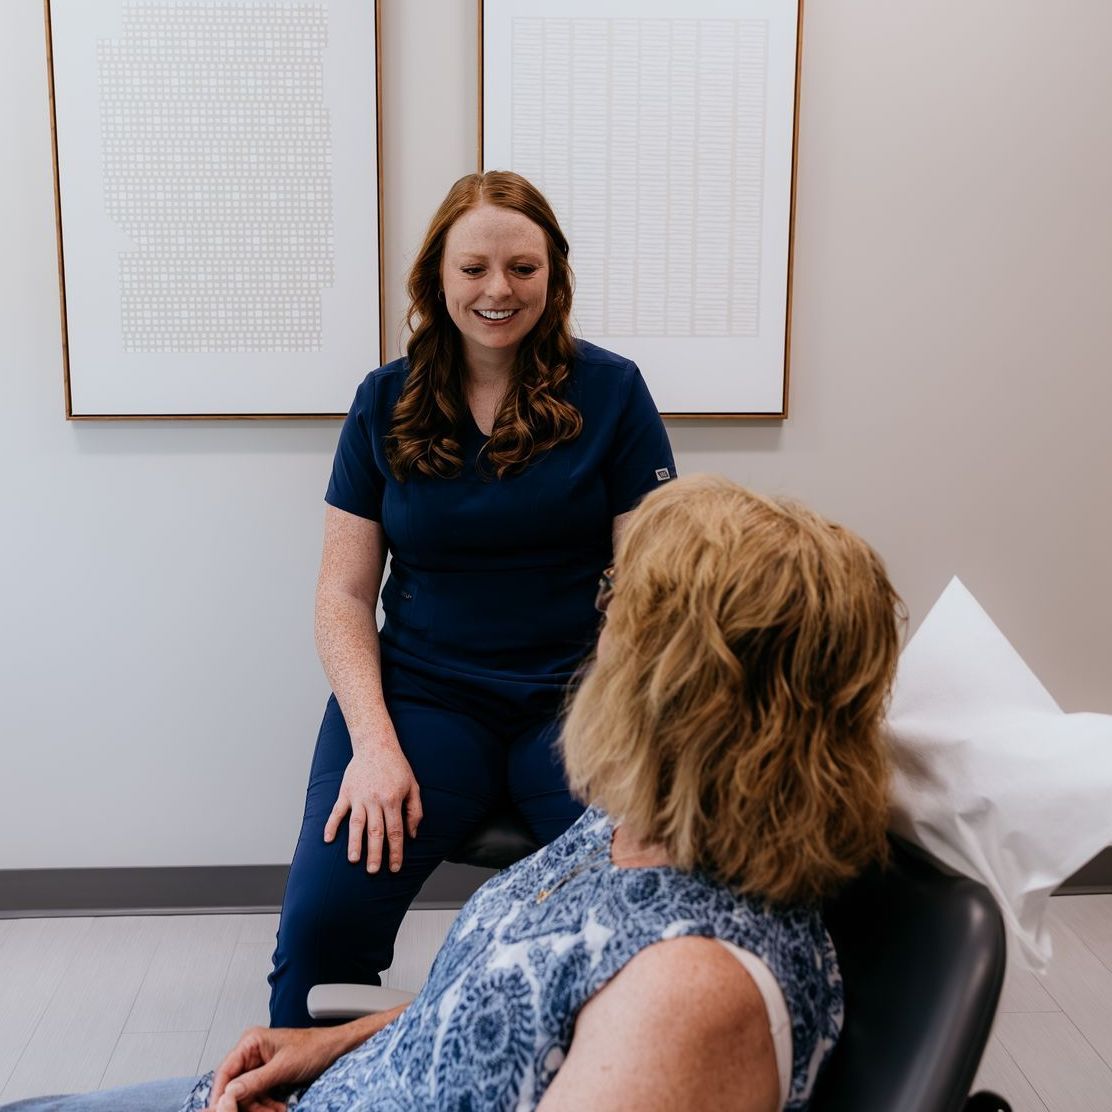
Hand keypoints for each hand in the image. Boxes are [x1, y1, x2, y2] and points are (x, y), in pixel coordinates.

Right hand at [203, 1025, 342, 1110]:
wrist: (334, 1049)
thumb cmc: (314, 1048)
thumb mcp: (284, 1067)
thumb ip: (255, 1081)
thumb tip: (230, 1093)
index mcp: (251, 1041)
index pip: (225, 1071)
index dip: (220, 1094)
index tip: (221, 1111)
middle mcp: (252, 1051)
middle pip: (234, 1086)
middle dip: (246, 1104)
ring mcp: (258, 1064)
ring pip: (245, 1094)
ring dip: (258, 1107)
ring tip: (276, 1111)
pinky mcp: (266, 1074)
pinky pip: (256, 1095)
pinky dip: (265, 1105)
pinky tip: (277, 1108)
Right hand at [323, 741, 422, 872]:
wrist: (376, 743)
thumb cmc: (397, 767)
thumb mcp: (412, 786)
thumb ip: (415, 811)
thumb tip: (412, 835)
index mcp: (393, 800)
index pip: (395, 831)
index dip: (396, 851)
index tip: (395, 867)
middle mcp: (375, 800)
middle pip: (375, 831)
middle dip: (375, 853)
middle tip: (373, 871)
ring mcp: (358, 796)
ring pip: (356, 824)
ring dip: (354, 843)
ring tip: (353, 860)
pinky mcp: (345, 792)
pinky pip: (337, 811)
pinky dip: (331, 825)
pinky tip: (327, 839)